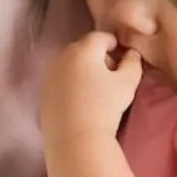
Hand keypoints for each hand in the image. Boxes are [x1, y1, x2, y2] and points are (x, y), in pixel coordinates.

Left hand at [41, 31, 141, 146]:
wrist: (75, 139)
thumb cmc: (105, 107)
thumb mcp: (128, 83)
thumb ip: (133, 62)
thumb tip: (131, 53)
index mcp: (83, 49)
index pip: (101, 37)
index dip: (115, 45)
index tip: (122, 60)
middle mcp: (62, 56)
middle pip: (84, 48)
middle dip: (98, 57)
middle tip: (111, 76)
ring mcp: (49, 73)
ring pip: (70, 63)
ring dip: (83, 70)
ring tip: (95, 90)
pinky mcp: (43, 91)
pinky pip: (60, 79)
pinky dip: (71, 83)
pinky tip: (80, 100)